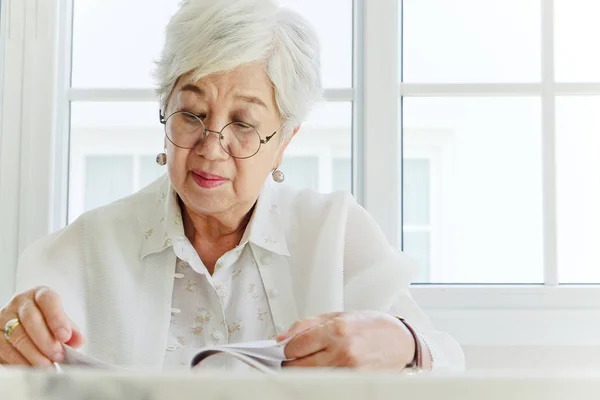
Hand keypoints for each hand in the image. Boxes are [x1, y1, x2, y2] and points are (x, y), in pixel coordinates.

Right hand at [0, 286, 83, 366]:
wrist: (25, 328)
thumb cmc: (46, 322)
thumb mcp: (61, 322)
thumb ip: (71, 330)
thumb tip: (78, 340)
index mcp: (40, 295)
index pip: (48, 300)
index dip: (57, 318)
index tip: (65, 336)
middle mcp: (20, 303)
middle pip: (31, 319)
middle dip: (46, 341)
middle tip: (57, 355)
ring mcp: (4, 318)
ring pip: (17, 336)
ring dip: (34, 354)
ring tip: (47, 365)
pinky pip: (6, 349)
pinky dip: (21, 361)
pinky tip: (32, 367)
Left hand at [277, 311, 415, 369]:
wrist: (401, 341)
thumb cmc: (372, 326)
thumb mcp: (338, 315)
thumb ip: (307, 325)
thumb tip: (282, 338)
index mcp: (337, 330)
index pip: (295, 346)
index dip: (285, 349)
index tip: (285, 349)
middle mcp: (343, 350)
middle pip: (299, 366)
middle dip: (291, 363)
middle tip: (293, 359)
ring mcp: (350, 369)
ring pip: (311, 377)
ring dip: (305, 372)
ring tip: (312, 362)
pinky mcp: (356, 381)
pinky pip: (327, 382)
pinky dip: (321, 378)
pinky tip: (325, 369)